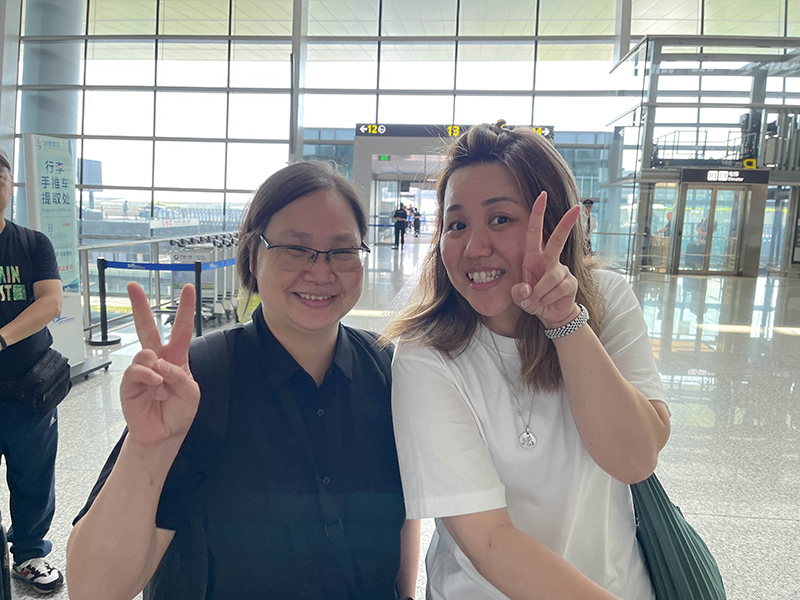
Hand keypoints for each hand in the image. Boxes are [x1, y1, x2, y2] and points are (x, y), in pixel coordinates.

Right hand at [119, 283, 199, 447]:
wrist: (163, 434)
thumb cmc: (179, 412)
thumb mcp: (192, 394)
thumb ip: (181, 377)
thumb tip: (160, 364)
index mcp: (177, 357)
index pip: (181, 329)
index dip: (186, 309)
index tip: (189, 289)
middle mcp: (158, 359)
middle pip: (148, 327)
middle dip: (140, 306)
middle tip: (132, 286)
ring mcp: (143, 369)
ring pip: (145, 352)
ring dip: (157, 370)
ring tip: (162, 387)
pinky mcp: (129, 382)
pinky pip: (136, 370)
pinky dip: (147, 377)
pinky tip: (154, 386)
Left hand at [511, 192, 581, 329]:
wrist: (550, 315)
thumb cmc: (533, 299)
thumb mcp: (520, 297)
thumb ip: (519, 294)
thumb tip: (527, 290)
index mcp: (533, 257)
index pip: (534, 232)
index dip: (537, 214)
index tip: (541, 196)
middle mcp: (548, 260)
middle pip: (558, 240)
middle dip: (566, 224)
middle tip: (576, 208)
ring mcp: (561, 270)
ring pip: (550, 277)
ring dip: (540, 293)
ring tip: (536, 302)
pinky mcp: (570, 282)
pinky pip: (557, 289)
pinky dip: (547, 299)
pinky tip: (547, 303)